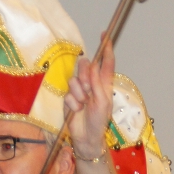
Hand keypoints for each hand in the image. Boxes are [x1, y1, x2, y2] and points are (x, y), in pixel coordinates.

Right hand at [64, 35, 114, 159]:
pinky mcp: (68, 99)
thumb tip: (90, 65)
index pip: (105, 62)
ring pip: (74, 81)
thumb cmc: (99, 121)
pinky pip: (68, 94)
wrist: (86, 138)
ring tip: (83, 105)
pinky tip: (77, 111)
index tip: (105, 35)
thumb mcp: (102, 101)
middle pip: (85, 68)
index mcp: (104, 84)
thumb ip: (96, 83)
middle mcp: (92, 85)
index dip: (106, 49)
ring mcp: (79, 92)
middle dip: (85, 77)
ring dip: (79, 94)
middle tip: (88, 91)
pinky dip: (73, 103)